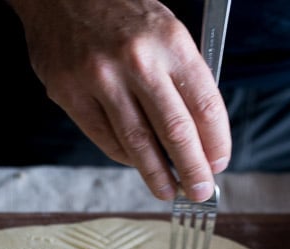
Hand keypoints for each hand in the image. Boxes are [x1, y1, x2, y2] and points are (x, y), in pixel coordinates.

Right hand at [9, 0, 230, 200]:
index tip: (219, 163)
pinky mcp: (70, 94)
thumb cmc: (119, 14)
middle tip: (200, 191)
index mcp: (169, 41)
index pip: (205, 105)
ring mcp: (99, 78)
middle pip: (175, 132)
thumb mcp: (164, 31)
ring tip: (169, 191)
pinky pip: (106, 140)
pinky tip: (137, 164)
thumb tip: (200, 136)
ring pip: (138, 145)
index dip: (216, 143)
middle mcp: (136, 60)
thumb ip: (182, 78)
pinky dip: (126, 157)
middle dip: (192, 170)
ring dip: (158, 175)